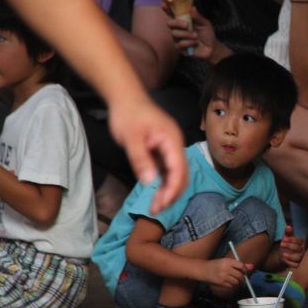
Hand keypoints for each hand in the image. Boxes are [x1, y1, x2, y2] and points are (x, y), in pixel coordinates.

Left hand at [108, 97, 187, 214]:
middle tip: (156, 210)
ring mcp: (169, 148)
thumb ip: (141, 160)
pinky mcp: (162, 151)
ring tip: (155, 206)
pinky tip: (155, 193)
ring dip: (168, 191)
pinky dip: (163, 183)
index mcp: (172, 140)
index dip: (172, 189)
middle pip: (181, 175)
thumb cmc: (128, 114)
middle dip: (172, 194)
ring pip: (175, 174)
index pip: (179, 169)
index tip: (161, 204)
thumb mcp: (131, 138)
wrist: (125, 98)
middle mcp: (175, 145)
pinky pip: (167, 170)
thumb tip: (150, 182)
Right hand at [165, 4, 223, 61]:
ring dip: (187, 34)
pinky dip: (190, 42)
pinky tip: (195, 43)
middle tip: (187, 25)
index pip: (172, 13)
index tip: (163, 2)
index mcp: (182, 20)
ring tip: (196, 35)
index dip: (166, 7)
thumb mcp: (205, 24)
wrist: (211, 48)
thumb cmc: (206, 34)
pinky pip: (180, 44)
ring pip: (174, 33)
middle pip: (169, 23)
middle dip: (177, 23)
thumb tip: (192, 8)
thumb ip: (198, 17)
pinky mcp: (179, 48)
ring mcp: (177, 38)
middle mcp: (177, 28)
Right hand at [202, 257, 250, 288]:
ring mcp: (223, 276)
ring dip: (238, 282)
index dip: (245, 270)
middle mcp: (226, 269)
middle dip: (243, 278)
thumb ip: (240, 264)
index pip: (241, 266)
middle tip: (242, 278)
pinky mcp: (221, 283)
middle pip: (240, 276)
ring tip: (234, 279)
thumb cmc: (217, 264)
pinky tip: (229, 281)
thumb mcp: (227, 261)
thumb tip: (252, 266)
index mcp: (228, 261)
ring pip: (236, 282)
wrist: (204, 269)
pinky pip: (231, 285)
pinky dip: (232, 285)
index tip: (245, 271)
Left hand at [279, 225, 304, 267]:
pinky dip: (290, 263)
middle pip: (299, 248)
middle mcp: (303, 250)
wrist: (285, 254)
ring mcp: (300, 258)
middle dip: (290, 246)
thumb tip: (288, 226)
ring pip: (298, 258)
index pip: (300, 240)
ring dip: (290, 256)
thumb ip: (288, 232)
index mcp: (301, 243)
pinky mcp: (297, 264)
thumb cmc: (288, 244)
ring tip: (283, 254)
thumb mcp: (287, 237)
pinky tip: (284, 259)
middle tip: (281, 244)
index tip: (284, 238)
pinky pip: (296, 265)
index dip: (292, 239)